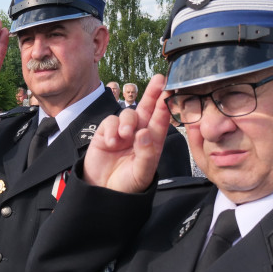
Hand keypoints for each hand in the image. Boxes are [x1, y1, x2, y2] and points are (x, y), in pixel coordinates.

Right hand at [83, 74, 170, 192]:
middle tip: (159, 80)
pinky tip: (112, 142)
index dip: (164, 106)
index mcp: (152, 142)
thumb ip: (146, 154)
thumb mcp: (141, 174)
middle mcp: (139, 134)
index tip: (169, 92)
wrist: (103, 191)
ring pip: (128, 114)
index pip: (161, 121)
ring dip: (127, 122)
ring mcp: (122, 132)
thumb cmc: (127, 184)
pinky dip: (112, 129)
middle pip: (146, 109)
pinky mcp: (106, 133)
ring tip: (125, 136)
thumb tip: (144, 132)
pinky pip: (110, 121)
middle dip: (152, 94)